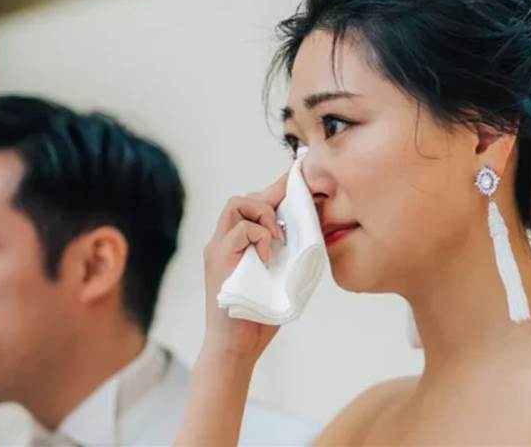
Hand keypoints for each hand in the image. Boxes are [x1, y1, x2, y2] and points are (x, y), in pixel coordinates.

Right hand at [202, 173, 287, 360]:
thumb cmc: (258, 317)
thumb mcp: (280, 277)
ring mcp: (219, 249)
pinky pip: (238, 230)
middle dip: (271, 198)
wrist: (236, 347)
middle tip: (292, 213)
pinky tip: (268, 254)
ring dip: (263, 214)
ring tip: (277, 237)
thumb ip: (287, 254)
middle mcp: (223, 241)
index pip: (252, 204)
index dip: (275, 191)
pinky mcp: (219, 260)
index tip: (298, 183)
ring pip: (236, 204)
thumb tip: (311, 234)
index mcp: (237, 244)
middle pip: (243, 198)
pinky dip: (258, 236)